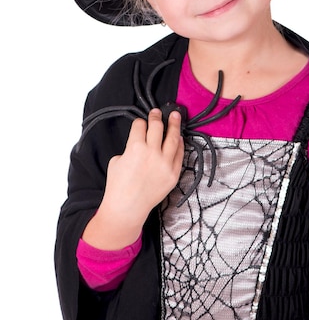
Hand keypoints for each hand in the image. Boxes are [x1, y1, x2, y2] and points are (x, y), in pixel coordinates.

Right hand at [82, 108, 183, 249]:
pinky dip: (180, 144)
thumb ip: (129, 147)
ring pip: (173, 137)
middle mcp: (152, 153)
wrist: (127, 207)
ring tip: (175, 115)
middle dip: (156, 117)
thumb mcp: (116, 160)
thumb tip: (141, 141)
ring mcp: (165, 163)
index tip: (141, 122)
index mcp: (135, 147)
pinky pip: (180, 154)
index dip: (139, 122)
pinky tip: (179, 137)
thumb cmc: (118, 185)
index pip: (140, 125)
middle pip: (157, 127)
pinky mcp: (173, 173)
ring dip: (174, 124)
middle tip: (157, 112)